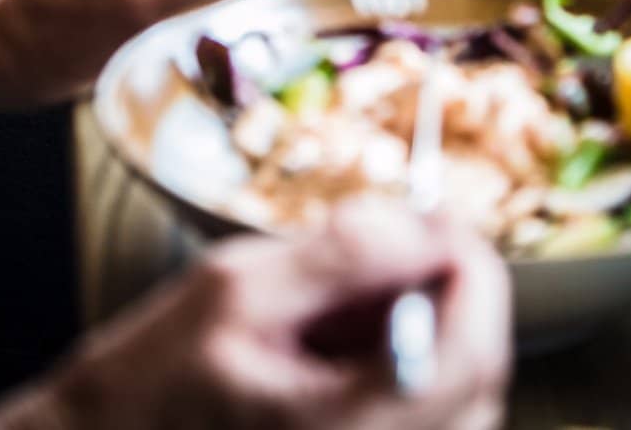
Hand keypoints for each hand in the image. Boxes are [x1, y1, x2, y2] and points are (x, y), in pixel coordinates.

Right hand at [30, 203, 511, 429]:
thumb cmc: (152, 380)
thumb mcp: (235, 288)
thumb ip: (340, 257)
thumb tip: (427, 223)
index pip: (469, 353)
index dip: (471, 270)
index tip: (442, 219)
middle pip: (478, 376)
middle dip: (448, 292)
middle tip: (394, 243)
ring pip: (456, 395)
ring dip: (424, 326)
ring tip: (341, 303)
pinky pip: (420, 412)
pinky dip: (404, 359)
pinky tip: (340, 341)